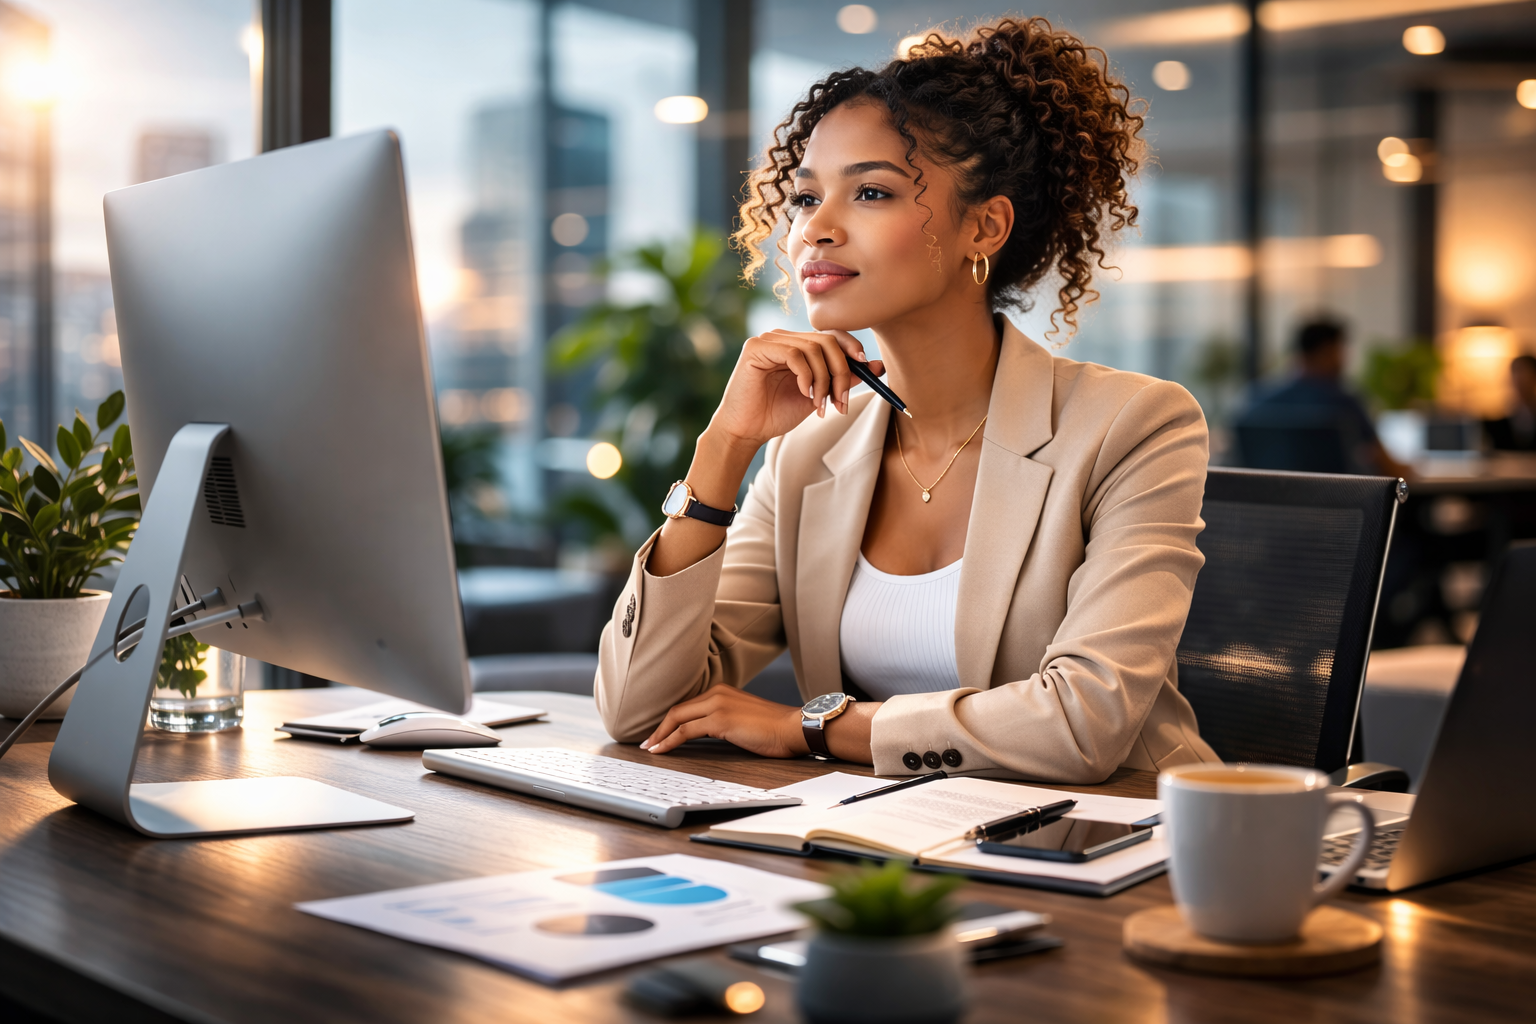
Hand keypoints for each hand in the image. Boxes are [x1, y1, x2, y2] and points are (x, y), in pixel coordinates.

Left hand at [640, 685, 808, 757]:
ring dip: (660, 734)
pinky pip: (686, 731)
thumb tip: (707, 733)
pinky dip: (669, 740)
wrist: (794, 728)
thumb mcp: (744, 718)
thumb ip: (725, 719)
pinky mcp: (720, 720)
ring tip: (650, 748)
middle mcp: (717, 693)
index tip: (659, 733)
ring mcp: (718, 705)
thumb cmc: (775, 728)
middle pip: (678, 710)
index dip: (670, 720)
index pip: (688, 705)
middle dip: (659, 727)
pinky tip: (662, 750)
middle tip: (648, 742)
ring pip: (678, 718)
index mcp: (722, 691)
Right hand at [709, 329, 884, 448]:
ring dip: (824, 380)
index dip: (852, 348)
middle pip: (827, 340)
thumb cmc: (777, 414)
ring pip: (813, 348)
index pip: (831, 334)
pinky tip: (803, 394)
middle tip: (841, 401)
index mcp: (797, 344)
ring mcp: (769, 339)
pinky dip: (806, 376)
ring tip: (820, 404)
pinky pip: (795, 354)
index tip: (866, 369)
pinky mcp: (756, 348)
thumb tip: (876, 366)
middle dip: (841, 371)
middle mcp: (783, 337)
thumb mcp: (818, 395)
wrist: (746, 431)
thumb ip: (842, 379)